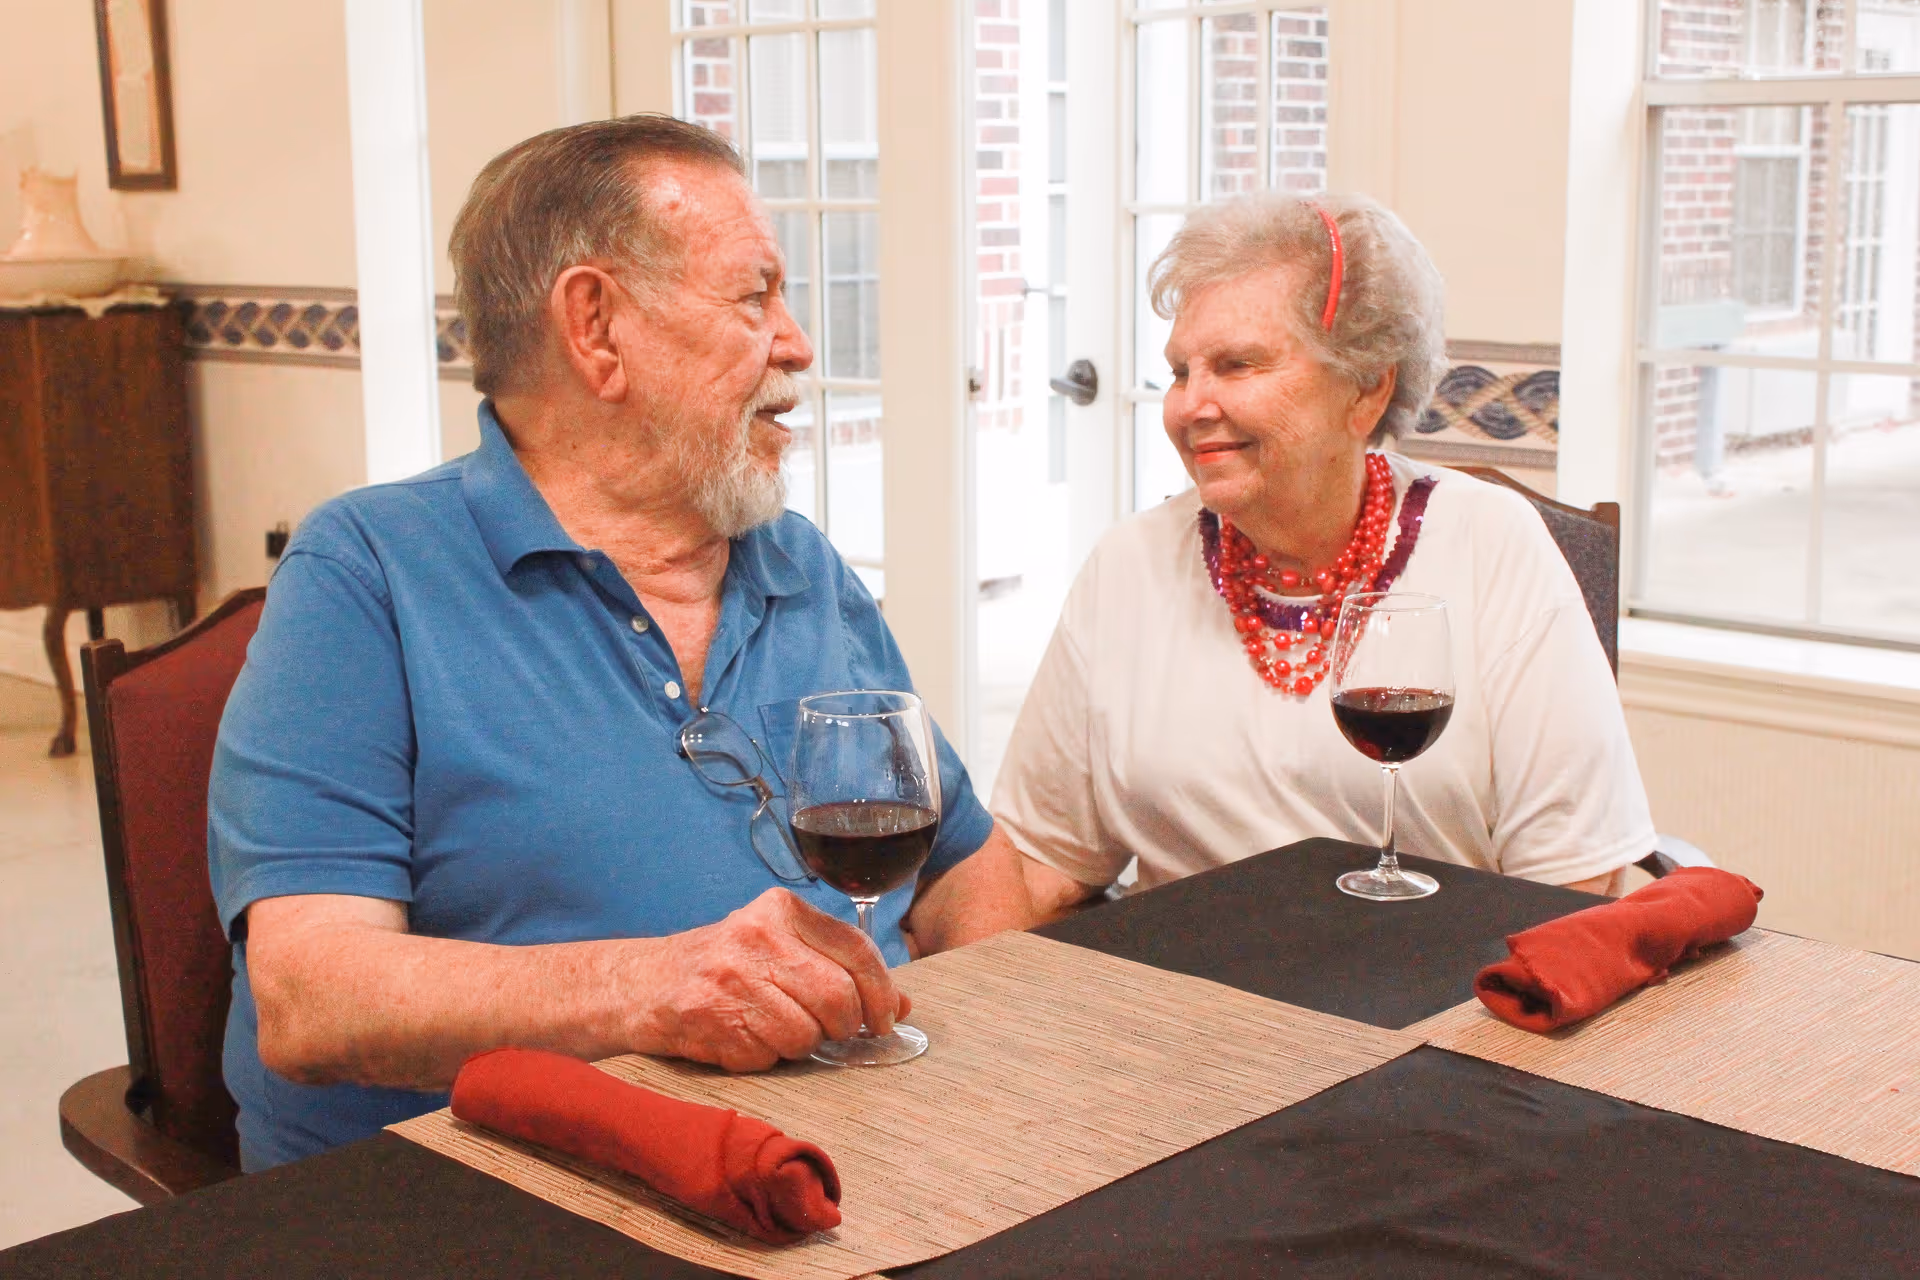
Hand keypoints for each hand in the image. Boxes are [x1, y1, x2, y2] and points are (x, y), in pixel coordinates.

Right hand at [634, 888, 909, 1072]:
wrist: (643, 983)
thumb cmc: (725, 966)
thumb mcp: (781, 947)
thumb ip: (839, 966)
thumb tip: (901, 1007)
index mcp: (782, 910)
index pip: (856, 951)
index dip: (882, 993)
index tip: (886, 1020)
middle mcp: (757, 935)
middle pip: (837, 998)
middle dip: (842, 1027)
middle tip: (829, 1032)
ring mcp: (730, 976)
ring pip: (805, 1034)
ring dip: (799, 1046)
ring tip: (774, 1029)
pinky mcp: (709, 1016)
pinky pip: (767, 1057)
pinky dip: (764, 1058)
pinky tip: (742, 1036)